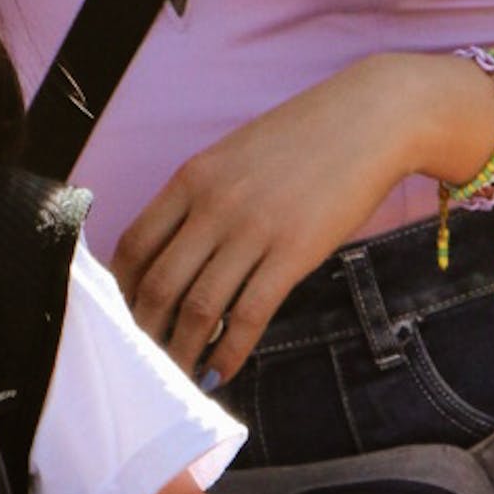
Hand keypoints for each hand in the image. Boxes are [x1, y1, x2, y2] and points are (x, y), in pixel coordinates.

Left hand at [113, 56, 432, 381]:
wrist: (372, 117)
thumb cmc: (304, 138)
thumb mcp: (234, 156)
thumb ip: (200, 199)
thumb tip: (177, 257)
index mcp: (191, 178)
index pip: (134, 245)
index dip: (121, 291)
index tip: (124, 315)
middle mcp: (214, 205)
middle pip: (159, 284)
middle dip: (145, 331)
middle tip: (144, 358)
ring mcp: (253, 229)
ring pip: (198, 308)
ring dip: (181, 352)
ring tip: (178, 376)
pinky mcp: (294, 252)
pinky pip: (249, 315)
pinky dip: (228, 352)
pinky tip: (221, 373)